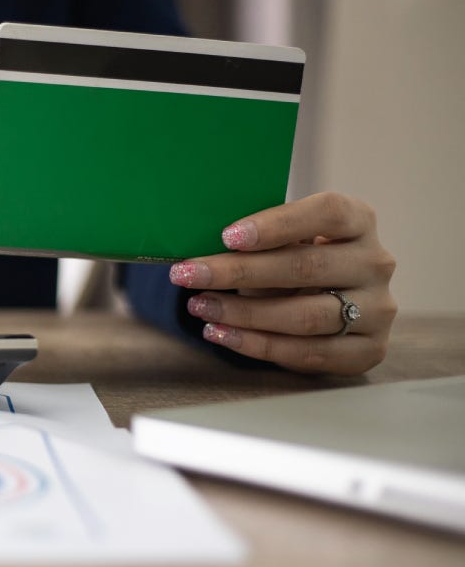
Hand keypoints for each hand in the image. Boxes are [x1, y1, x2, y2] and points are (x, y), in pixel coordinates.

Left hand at [169, 192, 396, 374]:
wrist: (326, 297)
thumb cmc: (293, 256)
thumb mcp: (281, 238)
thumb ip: (257, 237)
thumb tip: (200, 246)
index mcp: (359, 220)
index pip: (327, 213)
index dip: (277, 224)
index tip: (227, 236)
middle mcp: (376, 262)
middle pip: (307, 267)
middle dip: (239, 272)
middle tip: (188, 274)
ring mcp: (378, 308)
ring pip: (306, 316)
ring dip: (244, 314)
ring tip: (200, 306)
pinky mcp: (370, 349)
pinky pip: (309, 353)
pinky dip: (258, 345)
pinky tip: (221, 333)